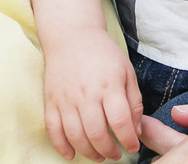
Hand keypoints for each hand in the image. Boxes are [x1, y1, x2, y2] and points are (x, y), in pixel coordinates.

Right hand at [42, 28, 141, 160]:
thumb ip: (133, 102)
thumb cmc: (103, 54)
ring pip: (76, 136)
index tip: (132, 147)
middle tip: (116, 155)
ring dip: (89, 152)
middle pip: (97, 133)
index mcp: (108, 86)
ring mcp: (66, 99)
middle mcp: (86, 94)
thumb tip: (136, 131)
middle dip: (109, 151)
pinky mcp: (51, 101)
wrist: (71, 36)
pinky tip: (71, 154)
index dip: (128, 140)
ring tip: (99, 156)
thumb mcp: (126, 72)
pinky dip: (61, 146)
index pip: (120, 121)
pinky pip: (53, 130)